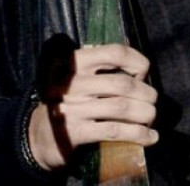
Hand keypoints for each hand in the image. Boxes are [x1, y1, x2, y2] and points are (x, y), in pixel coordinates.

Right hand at [28, 44, 158, 170]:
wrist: (37, 136)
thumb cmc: (67, 102)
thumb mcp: (78, 78)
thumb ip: (102, 68)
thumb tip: (141, 70)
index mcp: (74, 63)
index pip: (114, 52)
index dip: (137, 61)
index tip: (144, 74)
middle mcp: (72, 82)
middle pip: (123, 83)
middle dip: (146, 94)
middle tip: (152, 103)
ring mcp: (72, 108)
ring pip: (122, 107)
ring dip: (145, 114)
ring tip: (151, 118)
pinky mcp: (75, 132)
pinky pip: (115, 130)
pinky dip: (138, 134)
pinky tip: (150, 137)